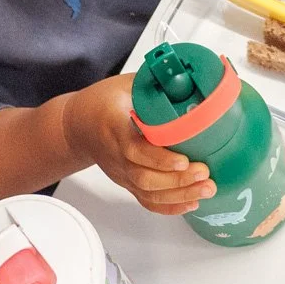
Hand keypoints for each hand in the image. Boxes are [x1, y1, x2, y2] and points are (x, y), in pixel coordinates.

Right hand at [63, 74, 216, 214]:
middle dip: (177, 180)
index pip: (134, 148)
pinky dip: (169, 206)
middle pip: (144, 177)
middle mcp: (116, 154)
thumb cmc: (102, 102)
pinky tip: (191, 202)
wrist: (78, 124)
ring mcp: (121, 172)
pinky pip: (146, 200)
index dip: (159, 159)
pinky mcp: (126, 182)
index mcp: (114, 127)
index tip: (184, 160)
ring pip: (147, 192)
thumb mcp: (126, 84)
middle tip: (204, 173)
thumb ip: (154, 84)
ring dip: (179, 195)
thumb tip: (190, 78)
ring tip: (206, 189)